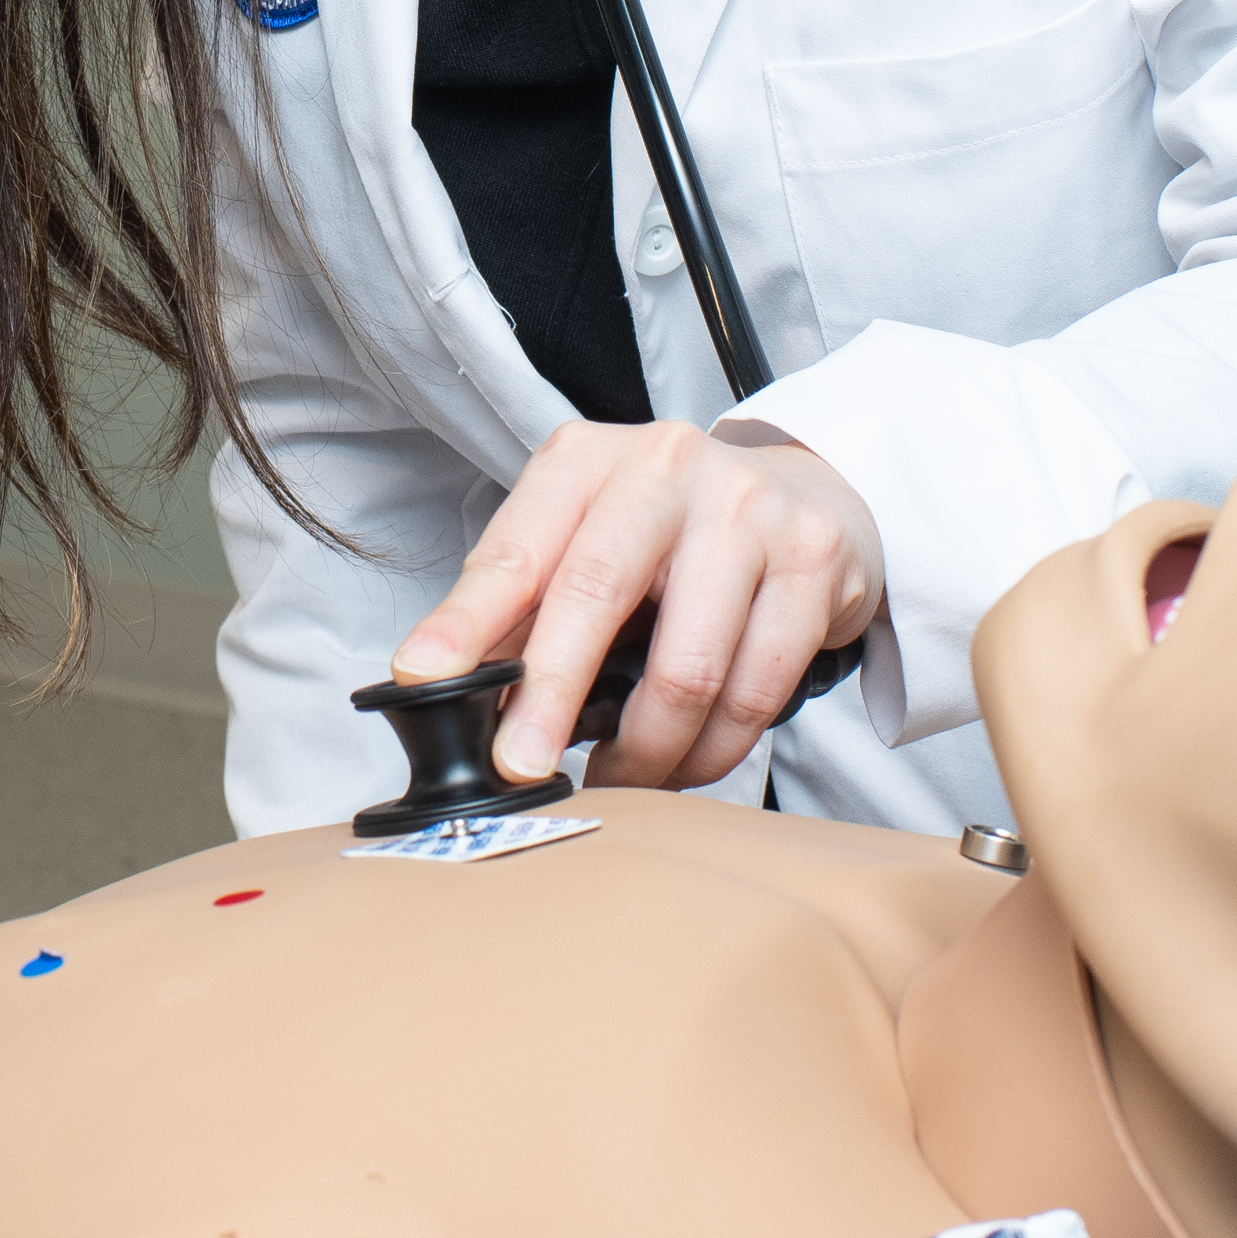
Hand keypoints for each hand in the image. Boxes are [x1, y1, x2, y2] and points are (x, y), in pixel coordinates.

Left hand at [393, 420, 885, 793]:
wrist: (811, 492)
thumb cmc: (675, 531)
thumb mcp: (586, 539)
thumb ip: (521, 609)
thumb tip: (447, 691)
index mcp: (587, 461)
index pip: (515, 549)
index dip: (465, 621)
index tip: (424, 680)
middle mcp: (664, 467)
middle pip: (596, 594)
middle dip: (550, 699)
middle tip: (523, 767)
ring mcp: (747, 508)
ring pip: (687, 666)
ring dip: (646, 749)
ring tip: (622, 776)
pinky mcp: (812, 561)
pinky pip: (756, 689)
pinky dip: (712, 749)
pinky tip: (685, 760)